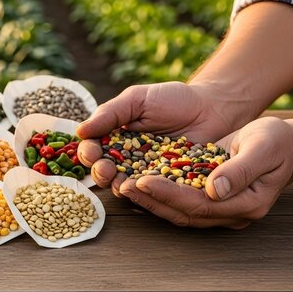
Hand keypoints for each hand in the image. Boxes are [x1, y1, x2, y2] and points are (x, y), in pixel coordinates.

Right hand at [77, 81, 237, 190]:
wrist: (213, 107)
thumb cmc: (173, 99)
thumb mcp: (137, 100)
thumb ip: (110, 113)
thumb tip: (79, 131)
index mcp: (114, 137)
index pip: (93, 149)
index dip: (88, 152)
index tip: (91, 151)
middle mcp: (126, 157)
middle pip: (104, 171)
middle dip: (99, 172)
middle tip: (104, 169)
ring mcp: (145, 173)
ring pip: (123, 184)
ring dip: (117, 185)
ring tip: (120, 182)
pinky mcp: (166, 184)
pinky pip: (151, 192)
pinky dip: (144, 193)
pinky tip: (141, 190)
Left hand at [117, 117, 292, 228]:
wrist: (284, 143)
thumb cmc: (276, 141)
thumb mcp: (263, 147)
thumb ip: (240, 170)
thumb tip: (213, 190)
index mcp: (247, 204)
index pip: (199, 204)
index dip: (169, 194)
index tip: (144, 180)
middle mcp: (229, 212)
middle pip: (183, 213)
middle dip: (151, 200)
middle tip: (123, 186)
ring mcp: (218, 208)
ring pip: (177, 210)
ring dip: (149, 200)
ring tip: (123, 186)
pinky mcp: (207, 197)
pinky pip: (178, 201)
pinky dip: (156, 195)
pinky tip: (136, 186)